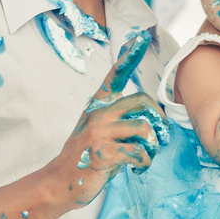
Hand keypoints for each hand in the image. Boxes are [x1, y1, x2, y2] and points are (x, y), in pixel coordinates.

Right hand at [53, 32, 169, 202]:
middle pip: (144, 103)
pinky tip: (136, 168)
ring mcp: (98, 132)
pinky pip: (138, 152)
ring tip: (144, 157)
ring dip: (152, 148)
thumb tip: (156, 121)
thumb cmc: (89, 156)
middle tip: (157, 140)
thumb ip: (123, 121)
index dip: (129, 56)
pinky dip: (143, 163)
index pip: (115, 75)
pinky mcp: (102, 152)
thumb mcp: (103, 132)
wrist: (61, 182)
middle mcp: (98, 113)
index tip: (140, 37)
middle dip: (159, 123)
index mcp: (98, 105)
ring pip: (145, 129)